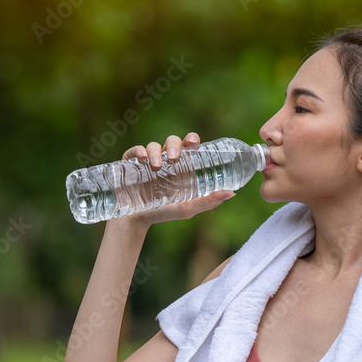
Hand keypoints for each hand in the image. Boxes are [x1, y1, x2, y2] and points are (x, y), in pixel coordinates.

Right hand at [115, 132, 235, 227]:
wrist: (134, 221)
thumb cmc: (162, 213)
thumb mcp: (186, 208)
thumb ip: (208, 201)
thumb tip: (232, 193)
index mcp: (180, 166)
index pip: (187, 145)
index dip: (191, 139)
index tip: (193, 143)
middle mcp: (165, 160)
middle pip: (172, 142)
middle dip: (174, 144)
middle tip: (175, 158)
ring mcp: (147, 161)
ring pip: (154, 145)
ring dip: (156, 151)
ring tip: (156, 166)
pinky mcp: (129, 164)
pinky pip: (134, 151)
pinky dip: (138, 150)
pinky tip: (142, 157)